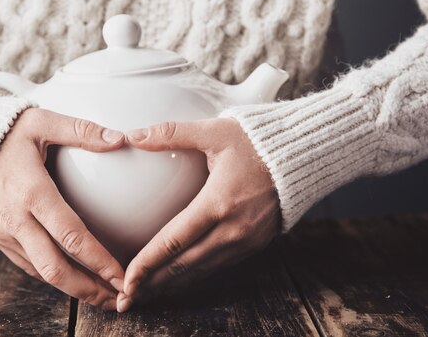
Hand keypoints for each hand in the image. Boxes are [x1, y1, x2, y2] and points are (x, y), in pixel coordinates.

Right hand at [0, 108, 125, 309]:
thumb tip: (120, 138)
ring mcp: (4, 233)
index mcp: (31, 192)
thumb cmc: (1, 132)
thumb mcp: (41, 121)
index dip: (99, 261)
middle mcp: (16, 219)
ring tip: (103, 296)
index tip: (123, 276)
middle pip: (56, 269)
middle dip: (89, 290)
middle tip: (118, 299)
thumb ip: (81, 130)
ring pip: (42, 273)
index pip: (71, 236)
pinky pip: (28, 265)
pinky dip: (53, 277)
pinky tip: (75, 279)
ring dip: (73, 289)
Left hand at [118, 118, 279, 311]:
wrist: (301, 156)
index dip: (147, 263)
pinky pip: (217, 267)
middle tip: (127, 297)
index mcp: (218, 203)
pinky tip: (176, 280)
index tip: (127, 279)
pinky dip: (193, 277)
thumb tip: (133, 135)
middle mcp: (233, 230)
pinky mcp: (254, 244)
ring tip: (146, 295)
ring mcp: (245, 241)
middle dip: (153, 284)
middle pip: (183, 265)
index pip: (173, 241)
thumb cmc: (255, 141)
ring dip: (171, 285)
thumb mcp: (213, 131)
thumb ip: (171, 133)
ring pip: (200, 271)